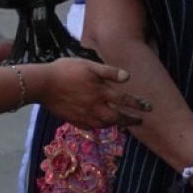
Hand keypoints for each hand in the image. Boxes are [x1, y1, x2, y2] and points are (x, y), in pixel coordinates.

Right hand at [31, 59, 151, 128]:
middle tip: (140, 121)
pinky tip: (100, 124)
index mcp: (101, 92)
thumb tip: (127, 77)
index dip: (139, 104)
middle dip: (131, 119)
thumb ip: (109, 72)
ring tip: (121, 123)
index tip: (149, 108)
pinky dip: (99, 127)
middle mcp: (96, 107)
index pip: (125, 100)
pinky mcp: (74, 120)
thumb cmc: (66, 70)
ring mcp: (85, 116)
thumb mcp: (89, 65)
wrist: (42, 84)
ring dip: (116, 124)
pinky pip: (91, 127)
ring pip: (105, 124)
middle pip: (118, 117)